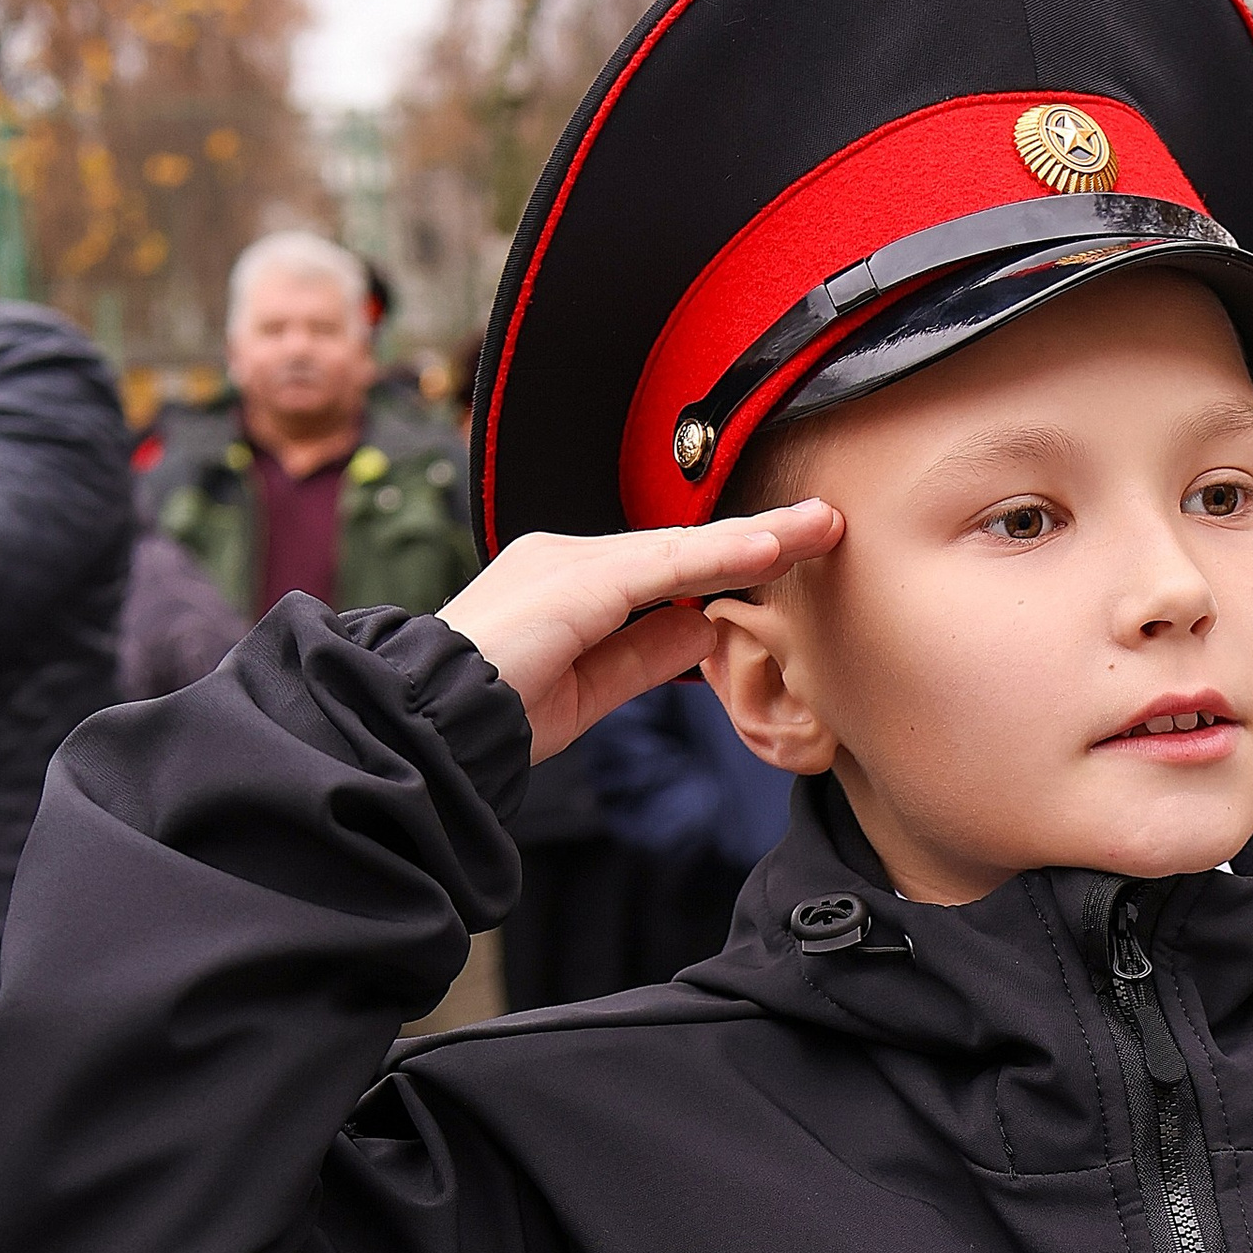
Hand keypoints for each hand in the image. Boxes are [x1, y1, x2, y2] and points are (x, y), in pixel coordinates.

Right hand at [442, 505, 843, 762]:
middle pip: (679, 549)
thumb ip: (643, 657)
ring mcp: (570, 562)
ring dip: (756, 538)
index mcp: (564, 585)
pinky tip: (771, 548)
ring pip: (681, 547)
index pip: (664, 571)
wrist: (428, 726)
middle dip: (755, 539)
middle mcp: (567, 559)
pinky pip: (666, 563)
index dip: (727, 564)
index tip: (785, 557)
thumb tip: (703, 628)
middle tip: (823, 525)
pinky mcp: (577, 579)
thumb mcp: (586, 691)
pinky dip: (722, 554)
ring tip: (820, 527)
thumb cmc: (492, 718)